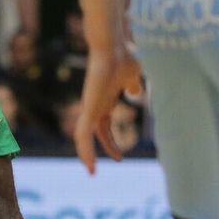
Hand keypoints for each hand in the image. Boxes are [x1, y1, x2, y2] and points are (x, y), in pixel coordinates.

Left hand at [71, 47, 141, 173]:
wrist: (113, 47)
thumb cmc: (123, 56)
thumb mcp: (133, 76)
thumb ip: (133, 85)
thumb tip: (135, 92)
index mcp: (105, 99)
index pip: (104, 125)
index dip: (110, 141)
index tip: (119, 157)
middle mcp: (95, 104)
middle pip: (96, 132)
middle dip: (104, 147)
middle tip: (115, 161)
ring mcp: (90, 107)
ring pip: (83, 136)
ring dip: (86, 154)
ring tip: (91, 171)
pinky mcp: (88, 109)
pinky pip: (83, 134)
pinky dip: (85, 150)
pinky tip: (88, 164)